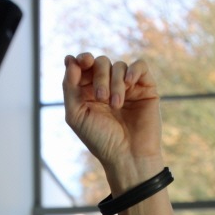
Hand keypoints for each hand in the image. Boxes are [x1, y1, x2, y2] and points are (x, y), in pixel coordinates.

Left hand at [62, 53, 162, 180]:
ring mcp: (127, 86)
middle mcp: (107, 87)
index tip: (82, 61)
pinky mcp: (145, 88)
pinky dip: (133, 71)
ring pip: (119, 65)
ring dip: (115, 83)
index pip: (84, 67)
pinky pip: (140, 66)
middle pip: (101, 63)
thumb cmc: (100, 140)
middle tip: (101, 98)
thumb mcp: (76, 115)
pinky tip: (129, 84)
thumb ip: (69, 87)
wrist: (127, 155)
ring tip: (116, 105)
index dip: (82, 60)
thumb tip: (69, 59)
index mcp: (88, 93)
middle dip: (99, 76)